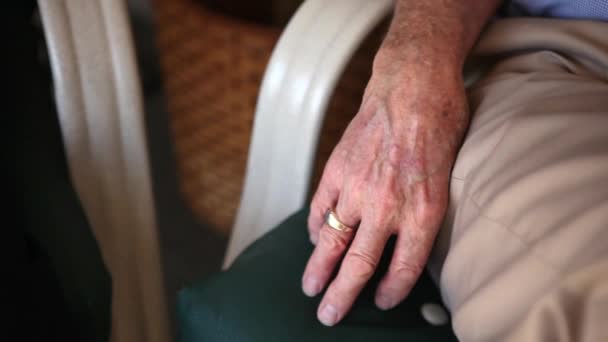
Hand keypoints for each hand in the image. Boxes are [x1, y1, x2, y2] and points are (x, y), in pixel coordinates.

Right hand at [301, 53, 468, 325]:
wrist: (413, 85)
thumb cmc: (440, 125)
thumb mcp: (451, 175)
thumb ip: (428, 210)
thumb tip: (408, 236)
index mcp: (423, 212)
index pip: (405, 268)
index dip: (392, 290)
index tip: (382, 301)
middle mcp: (388, 207)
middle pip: (360, 265)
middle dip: (342, 295)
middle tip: (329, 315)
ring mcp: (357, 189)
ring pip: (332, 241)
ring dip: (319, 268)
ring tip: (310, 287)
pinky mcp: (337, 170)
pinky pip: (321, 207)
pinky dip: (316, 226)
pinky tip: (314, 238)